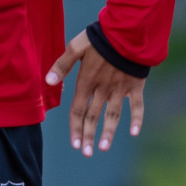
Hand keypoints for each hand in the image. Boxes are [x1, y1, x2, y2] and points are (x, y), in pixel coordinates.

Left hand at [47, 28, 145, 157]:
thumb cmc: (100, 37)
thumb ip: (62, 65)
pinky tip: (134, 132)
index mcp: (87, 81)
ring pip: (113, 115)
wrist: (127, 31)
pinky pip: (137, 105)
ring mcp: (120, 88)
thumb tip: (48, 82)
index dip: (75, 128)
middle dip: (88, 136)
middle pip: (93, 116)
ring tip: (104, 148)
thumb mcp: (76, 47)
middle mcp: (103, 89)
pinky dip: (137, 119)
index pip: (78, 110)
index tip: (74, 144)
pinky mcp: (135, 85)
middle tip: (86, 153)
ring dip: (108, 132)